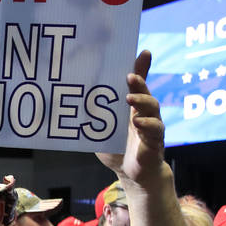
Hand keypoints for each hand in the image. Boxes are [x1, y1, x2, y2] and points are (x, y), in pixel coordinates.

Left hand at [95, 51, 165, 182]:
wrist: (131, 173)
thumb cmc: (116, 148)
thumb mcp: (102, 129)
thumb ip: (93, 117)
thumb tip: (70, 103)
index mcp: (131, 106)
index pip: (137, 83)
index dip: (141, 67)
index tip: (143, 52)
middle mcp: (144, 112)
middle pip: (144, 91)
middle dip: (138, 81)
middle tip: (129, 76)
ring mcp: (152, 125)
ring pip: (152, 108)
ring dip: (142, 101)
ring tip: (130, 98)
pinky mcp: (155, 140)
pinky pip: (155, 129)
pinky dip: (147, 125)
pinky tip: (139, 122)